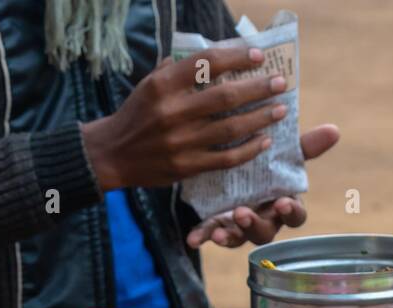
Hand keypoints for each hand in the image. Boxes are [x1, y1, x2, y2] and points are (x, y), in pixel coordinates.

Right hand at [82, 46, 290, 189]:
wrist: (112, 155)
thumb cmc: (135, 115)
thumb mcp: (148, 85)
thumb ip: (176, 70)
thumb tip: (209, 57)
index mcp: (163, 85)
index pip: (207, 64)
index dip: (236, 57)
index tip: (258, 56)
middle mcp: (172, 112)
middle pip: (225, 97)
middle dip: (258, 88)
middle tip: (281, 83)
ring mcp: (181, 142)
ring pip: (230, 128)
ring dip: (260, 118)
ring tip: (280, 110)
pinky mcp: (187, 166)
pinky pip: (225, 158)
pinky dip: (248, 150)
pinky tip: (264, 141)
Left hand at [185, 125, 339, 248]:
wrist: (235, 164)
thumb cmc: (267, 161)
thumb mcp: (283, 152)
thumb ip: (305, 146)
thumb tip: (334, 129)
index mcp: (283, 203)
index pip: (295, 216)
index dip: (291, 212)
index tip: (283, 202)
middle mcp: (264, 219)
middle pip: (266, 233)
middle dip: (255, 225)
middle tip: (243, 213)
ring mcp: (240, 225)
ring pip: (239, 238)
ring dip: (230, 236)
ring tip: (219, 232)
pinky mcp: (218, 223)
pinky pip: (210, 233)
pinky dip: (202, 236)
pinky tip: (192, 239)